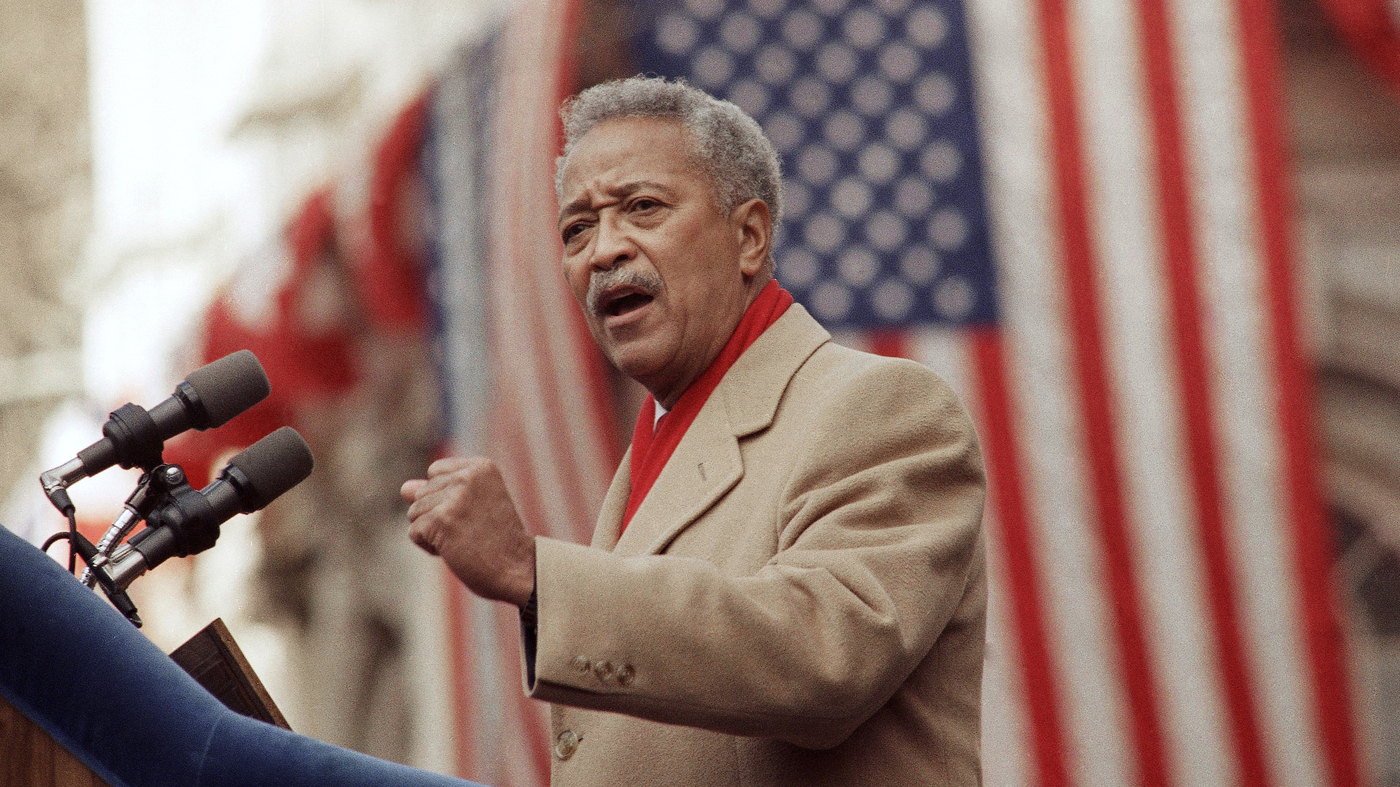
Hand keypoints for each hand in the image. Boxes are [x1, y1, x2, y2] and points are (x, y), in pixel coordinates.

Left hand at [401, 457, 535, 605]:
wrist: (518, 569)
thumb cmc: (498, 540)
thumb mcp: (471, 507)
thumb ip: (439, 492)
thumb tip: (404, 487)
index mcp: (480, 466)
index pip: (434, 472)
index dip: (445, 496)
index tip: (473, 513)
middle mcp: (468, 476)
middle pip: (421, 493)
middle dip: (437, 516)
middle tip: (472, 530)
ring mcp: (454, 497)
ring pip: (414, 512)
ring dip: (433, 532)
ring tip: (464, 540)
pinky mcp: (440, 520)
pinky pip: (414, 532)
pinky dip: (429, 547)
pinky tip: (455, 551)